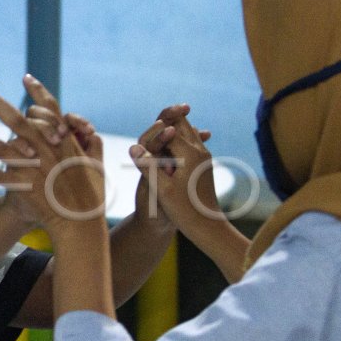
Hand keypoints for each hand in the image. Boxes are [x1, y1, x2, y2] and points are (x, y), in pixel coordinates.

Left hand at [0, 75, 105, 239]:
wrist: (81, 222)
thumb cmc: (91, 194)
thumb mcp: (97, 164)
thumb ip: (92, 144)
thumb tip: (91, 133)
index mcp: (63, 140)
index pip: (49, 109)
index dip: (38, 91)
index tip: (26, 76)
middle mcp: (45, 149)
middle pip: (16, 119)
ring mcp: (32, 168)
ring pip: (0, 146)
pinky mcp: (23, 187)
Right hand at [129, 109, 221, 234]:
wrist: (207, 226)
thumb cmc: (183, 210)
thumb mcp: (161, 189)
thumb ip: (148, 166)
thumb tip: (133, 146)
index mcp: (188, 154)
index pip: (169, 128)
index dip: (154, 128)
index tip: (143, 132)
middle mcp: (199, 150)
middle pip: (182, 122)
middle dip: (168, 117)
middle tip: (158, 114)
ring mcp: (204, 156)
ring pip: (189, 130)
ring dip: (174, 126)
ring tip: (162, 123)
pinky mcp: (204, 164)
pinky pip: (192, 141)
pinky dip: (180, 137)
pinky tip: (172, 141)